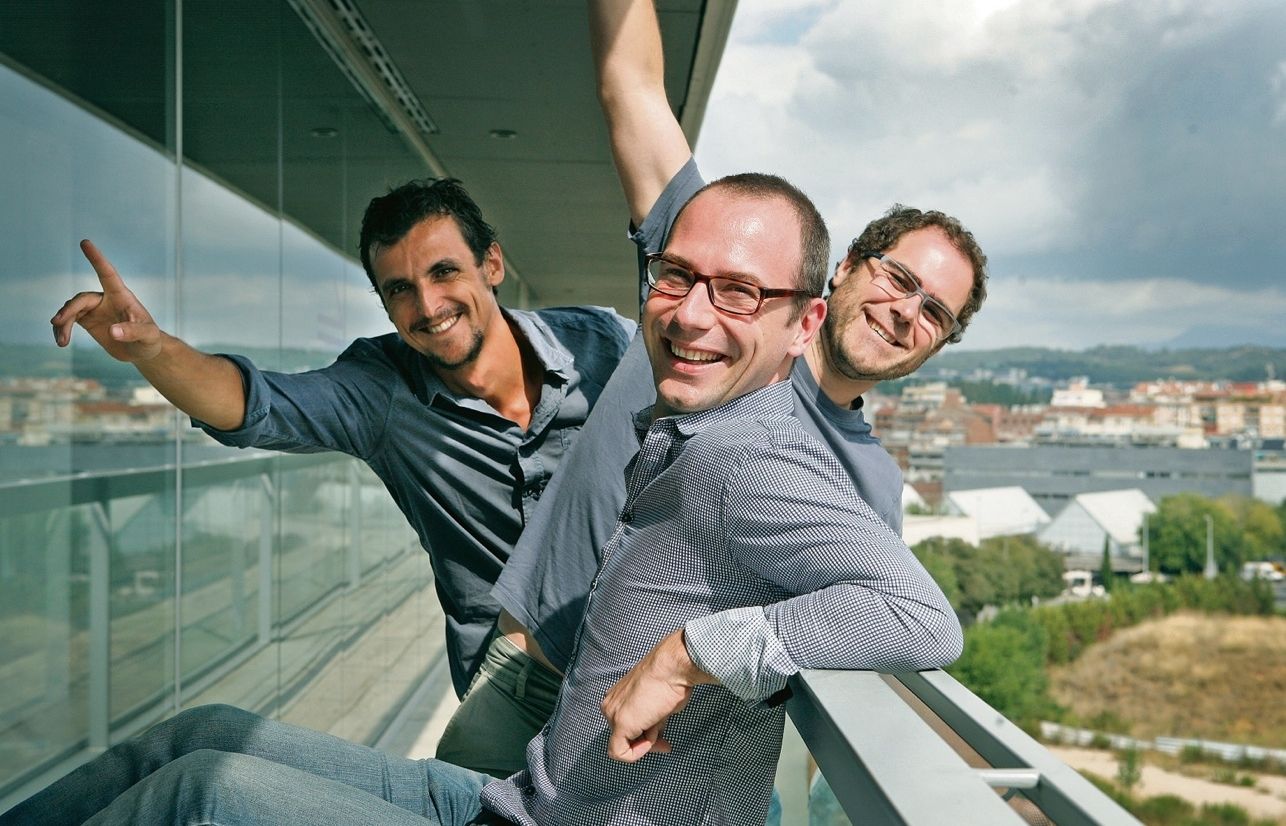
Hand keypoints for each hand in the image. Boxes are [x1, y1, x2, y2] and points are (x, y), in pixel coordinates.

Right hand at [51, 240, 163, 362]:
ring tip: (61, 341)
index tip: (85, 242)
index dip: (97, 258)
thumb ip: (133, 332)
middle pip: (82, 299)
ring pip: (72, 309)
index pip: (108, 274)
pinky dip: (62, 329)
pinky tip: (61, 341)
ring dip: (63, 323)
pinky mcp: (88, 320)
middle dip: (69, 310)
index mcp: (122, 296)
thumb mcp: (148, 337)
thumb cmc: (149, 340)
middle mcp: (106, 299)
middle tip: (58, 322)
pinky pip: (69, 320)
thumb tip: (113, 331)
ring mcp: (95, 309)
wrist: (142, 352)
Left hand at [601, 629, 714, 762]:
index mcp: (617, 697)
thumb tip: (656, 734)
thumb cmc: (669, 681)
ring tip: (660, 727)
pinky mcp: (619, 724)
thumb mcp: (657, 705)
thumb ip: (651, 720)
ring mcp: (613, 714)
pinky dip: (637, 754)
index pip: (627, 726)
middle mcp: (610, 705)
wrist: (670, 669)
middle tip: (664, 744)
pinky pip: (620, 753)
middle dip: (646, 742)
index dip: (645, 735)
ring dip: (646, 743)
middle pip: (625, 737)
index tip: (661, 736)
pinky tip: (651, 740)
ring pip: (624, 745)